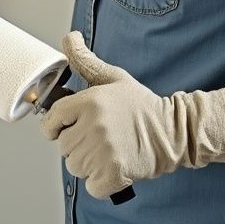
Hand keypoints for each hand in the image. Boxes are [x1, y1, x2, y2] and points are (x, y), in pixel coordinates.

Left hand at [39, 32, 224, 199]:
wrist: (172, 131)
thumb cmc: (140, 105)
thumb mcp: (112, 77)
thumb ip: (85, 60)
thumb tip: (68, 37)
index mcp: (89, 101)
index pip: (51, 120)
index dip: (54, 127)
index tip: (63, 128)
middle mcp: (93, 125)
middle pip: (63, 147)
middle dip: (77, 145)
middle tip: (100, 137)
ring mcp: (103, 151)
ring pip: (75, 167)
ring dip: (89, 164)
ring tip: (109, 150)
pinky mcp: (114, 174)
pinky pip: (92, 186)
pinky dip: (101, 182)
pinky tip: (115, 166)